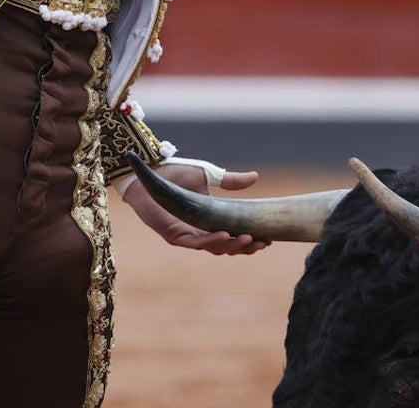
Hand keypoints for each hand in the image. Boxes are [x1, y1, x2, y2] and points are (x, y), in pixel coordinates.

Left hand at [122, 162, 269, 255]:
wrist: (150, 169)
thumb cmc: (174, 172)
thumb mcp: (208, 175)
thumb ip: (230, 180)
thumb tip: (255, 177)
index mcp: (209, 218)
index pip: (233, 234)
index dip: (249, 239)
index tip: (267, 237)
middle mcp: (199, 230)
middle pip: (226, 247)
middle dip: (245, 247)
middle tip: (262, 242)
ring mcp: (187, 234)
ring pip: (214, 248)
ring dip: (231, 245)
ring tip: (248, 239)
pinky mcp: (173, 235)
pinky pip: (195, 243)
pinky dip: (211, 241)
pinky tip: (225, 235)